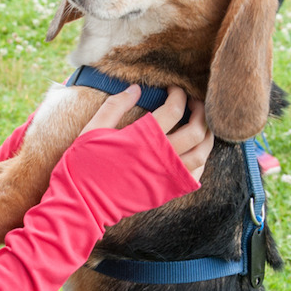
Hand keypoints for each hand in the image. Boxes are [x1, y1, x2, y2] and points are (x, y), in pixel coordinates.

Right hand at [81, 85, 213, 179]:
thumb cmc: (84, 165)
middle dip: (200, 111)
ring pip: (202, 154)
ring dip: (207, 135)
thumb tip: (136, 88)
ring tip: (201, 124)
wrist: (82, 203)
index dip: (178, 94)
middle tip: (194, 101)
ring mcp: (166, 176)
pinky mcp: (166, 192)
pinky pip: (195, 176)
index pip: (174, 109)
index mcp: (143, 138)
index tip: (175, 88)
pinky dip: (201, 160)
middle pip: (196, 130)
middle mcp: (160, 157)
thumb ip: (115, 106)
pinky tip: (195, 150)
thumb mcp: (93, 129)